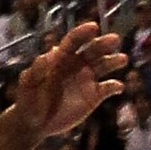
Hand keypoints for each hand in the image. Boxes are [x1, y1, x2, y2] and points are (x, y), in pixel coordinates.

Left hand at [15, 22, 127, 144]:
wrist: (34, 123)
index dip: (83, 33)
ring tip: (122, 59)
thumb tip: (49, 53)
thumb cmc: (28, 100)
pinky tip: (118, 86)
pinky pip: (107, 89)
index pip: (73, 41)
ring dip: (113, 61)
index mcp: (61, 58)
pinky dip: (114, 86)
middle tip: (114, 39)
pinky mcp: (93, 97)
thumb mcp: (28, 85)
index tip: (93, 27)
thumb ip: (36, 70)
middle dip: (103, 44)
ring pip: (103, 66)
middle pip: (92, 51)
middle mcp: (76, 65)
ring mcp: (86, 80)